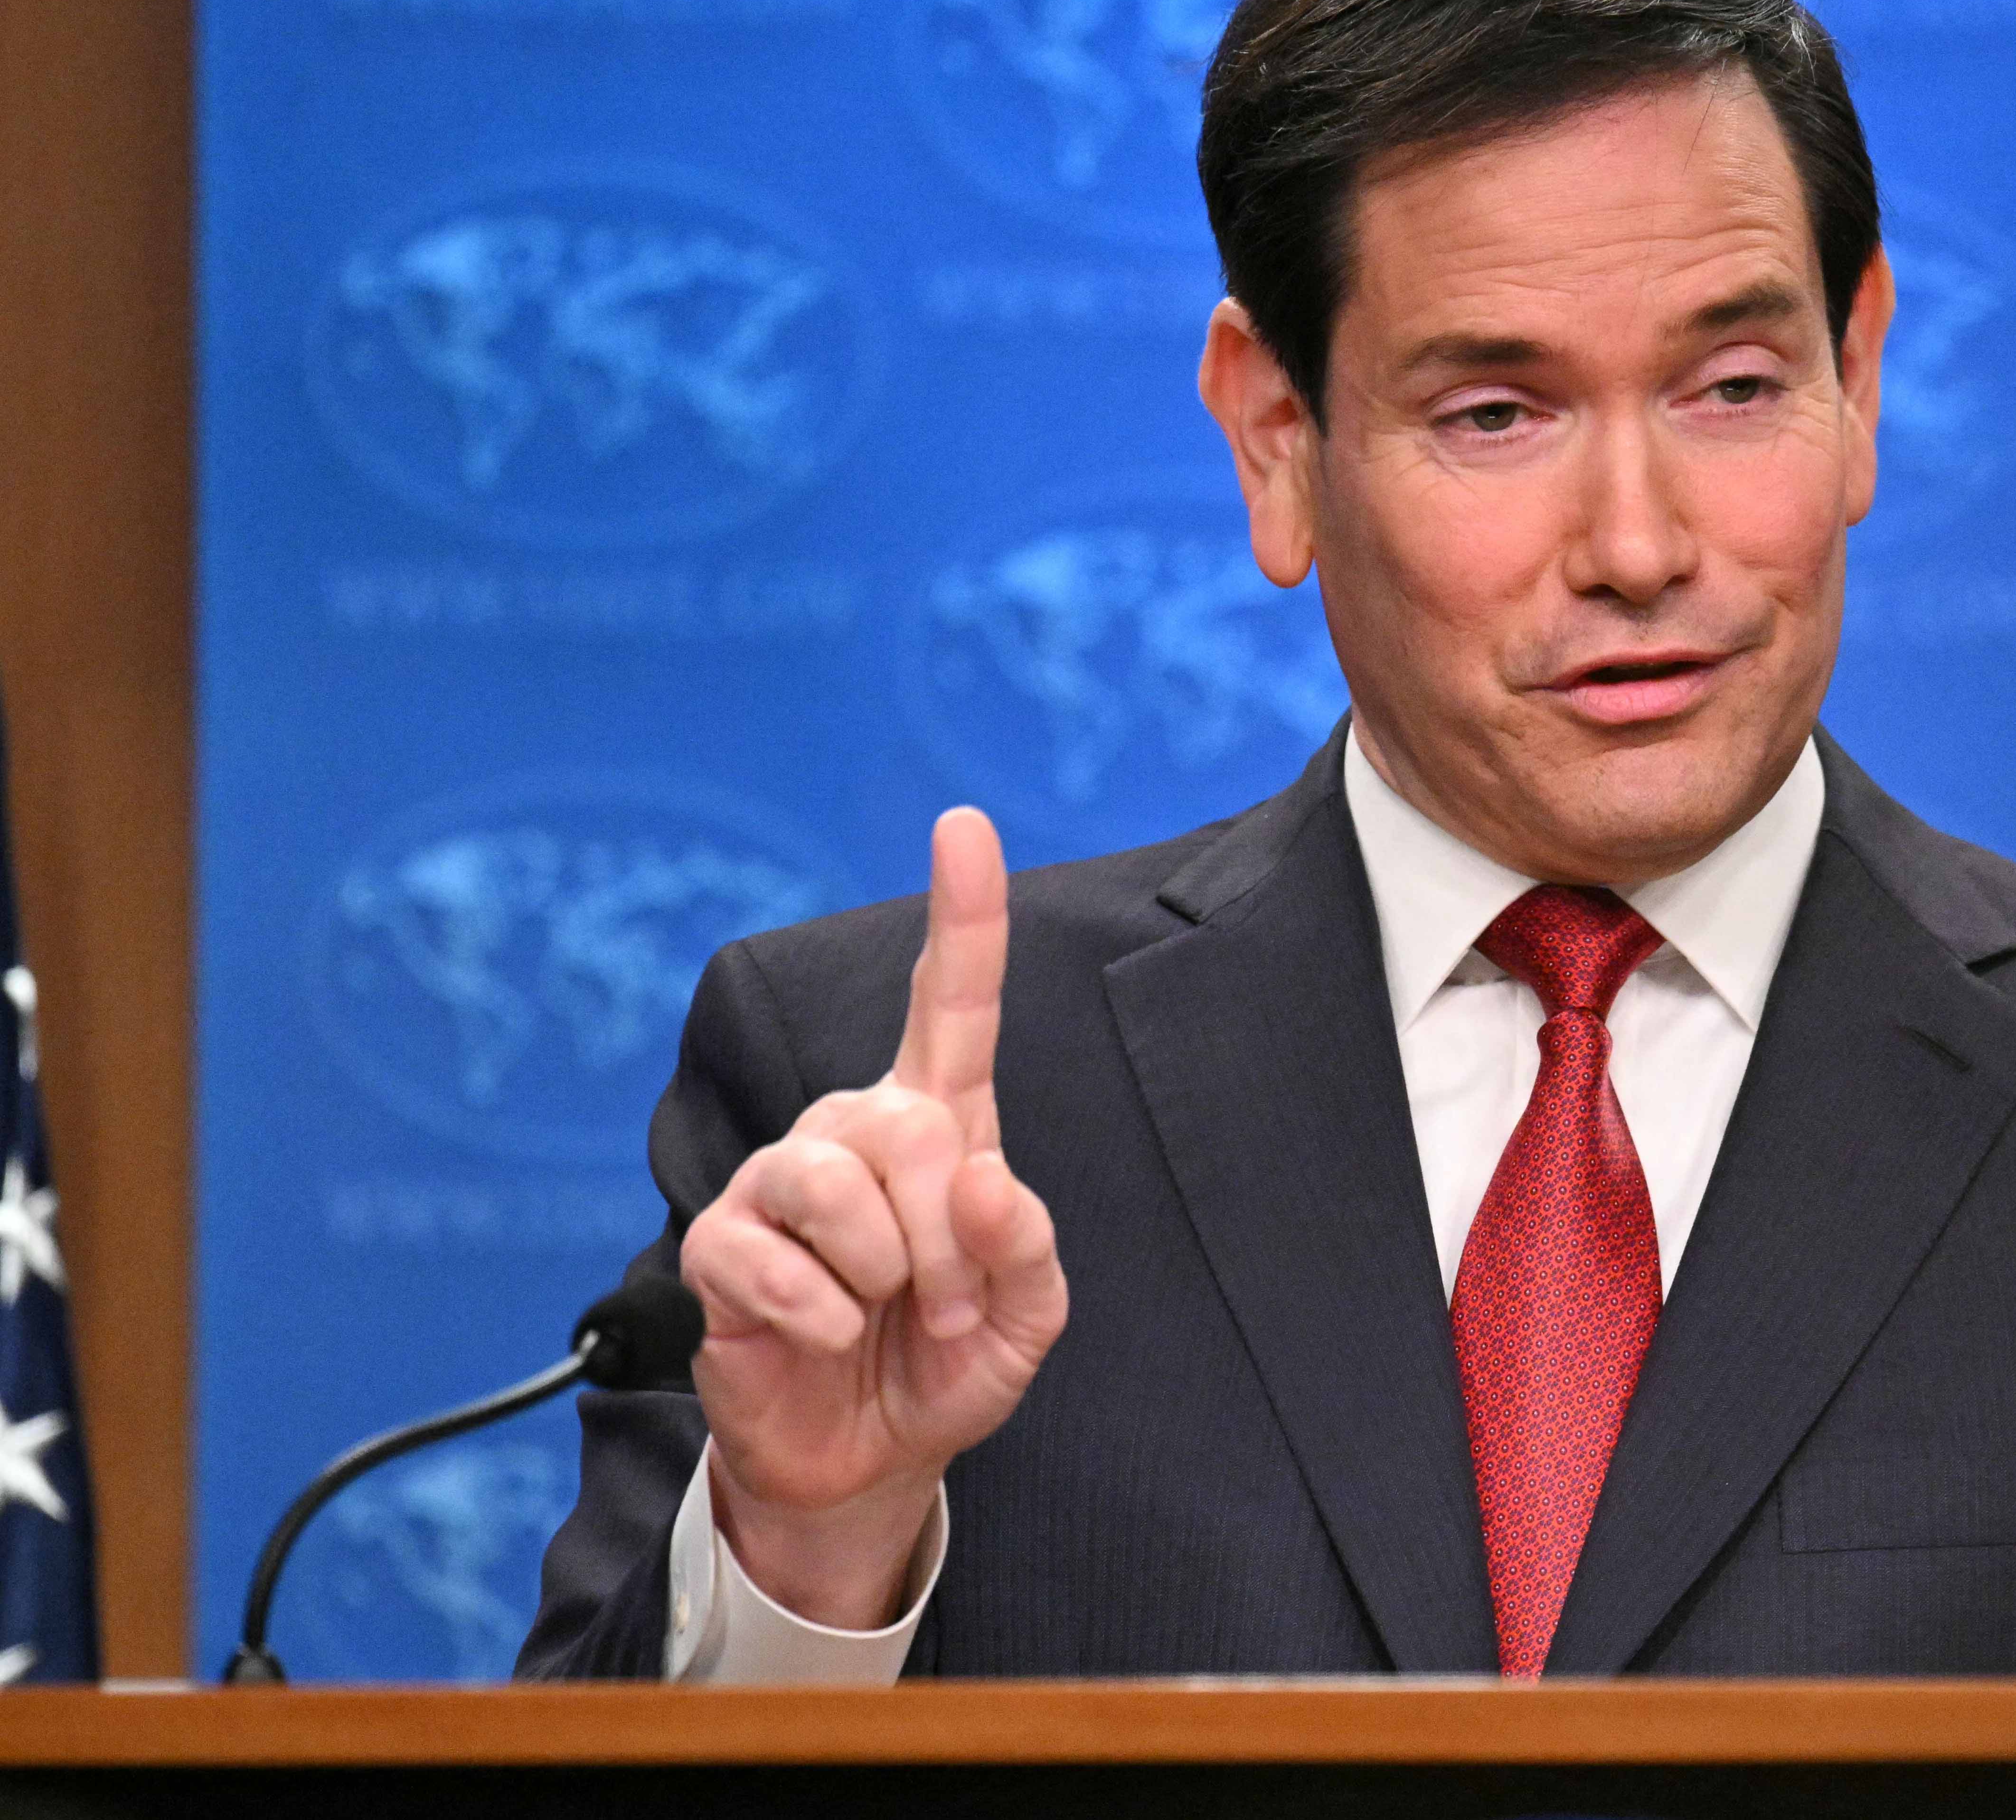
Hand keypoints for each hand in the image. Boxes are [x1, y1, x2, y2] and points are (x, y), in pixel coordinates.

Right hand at [679, 808, 1066, 1628]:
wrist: (867, 1458)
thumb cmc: (945, 1361)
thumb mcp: (1025, 1320)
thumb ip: (1027, 1249)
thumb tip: (979, 1177)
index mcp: (938, 1126)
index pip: (951, 1002)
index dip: (963, 913)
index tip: (965, 824)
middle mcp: (853, 1131)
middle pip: (909, 1128)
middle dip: (947, 1236)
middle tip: (949, 1302)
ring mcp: (779, 1182)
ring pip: (836, 1184)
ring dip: (884, 1271)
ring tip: (884, 1315)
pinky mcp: (721, 1246)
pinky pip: (772, 1259)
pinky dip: (819, 1315)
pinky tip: (822, 1335)